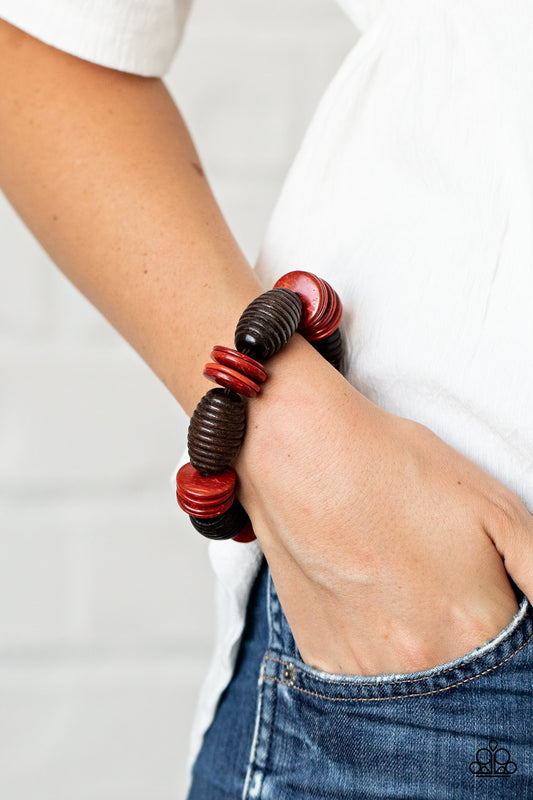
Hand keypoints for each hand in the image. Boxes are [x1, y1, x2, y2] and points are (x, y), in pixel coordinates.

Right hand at [237, 336, 532, 674]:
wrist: (304, 453)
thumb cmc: (396, 467)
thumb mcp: (496, 506)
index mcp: (473, 627)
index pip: (516, 668)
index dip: (502, 621)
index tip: (480, 596)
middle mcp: (419, 663)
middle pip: (465, 678)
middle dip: (461, 636)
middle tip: (435, 584)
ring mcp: (363, 669)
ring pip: (412, 686)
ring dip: (416, 646)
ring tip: (400, 586)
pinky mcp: (321, 658)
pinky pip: (361, 678)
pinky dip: (373, 648)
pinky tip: (366, 598)